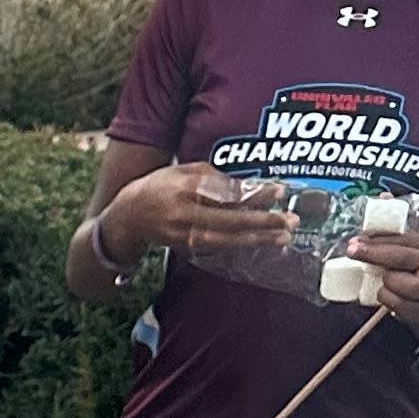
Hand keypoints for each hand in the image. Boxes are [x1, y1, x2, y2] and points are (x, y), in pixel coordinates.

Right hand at [106, 162, 295, 260]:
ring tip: (283, 238)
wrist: (128, 216)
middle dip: (262, 222)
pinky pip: (218, 247)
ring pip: (227, 239)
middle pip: (231, 219)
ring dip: (257, 240)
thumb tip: (243, 186)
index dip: (254, 194)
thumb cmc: (160, 186)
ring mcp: (185, 234)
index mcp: (186, 188)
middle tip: (290, 222)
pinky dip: (241, 246)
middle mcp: (185, 214)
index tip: (280, 192)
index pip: (227, 193)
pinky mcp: (185, 247)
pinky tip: (262, 244)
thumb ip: (212, 176)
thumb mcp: (183, 170)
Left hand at [349, 221, 418, 334]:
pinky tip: (395, 297)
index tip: (360, 238)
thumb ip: (406, 231)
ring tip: (389, 282)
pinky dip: (389, 301)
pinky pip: (394, 305)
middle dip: (373, 253)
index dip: (382, 238)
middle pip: (400, 257)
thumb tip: (384, 198)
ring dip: (384, 283)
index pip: (409, 240)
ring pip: (393, 283)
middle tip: (353, 249)